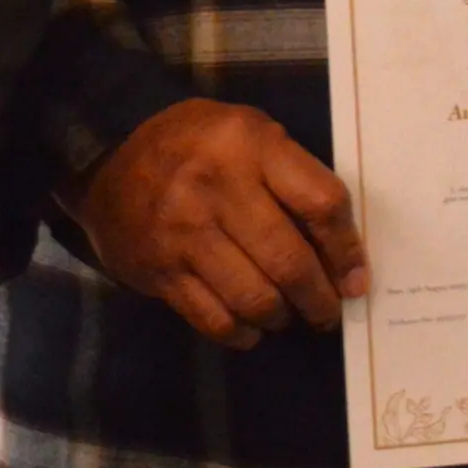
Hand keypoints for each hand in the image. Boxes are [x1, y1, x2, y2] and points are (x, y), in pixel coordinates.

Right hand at [72, 97, 367, 351]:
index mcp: (252, 146)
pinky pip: (213, 318)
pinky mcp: (159, 270)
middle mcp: (218, 189)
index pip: (321, 204)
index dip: (347, 249)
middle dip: (319, 298)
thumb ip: (295, 178)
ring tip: (288, 315)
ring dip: (282, 317)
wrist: (111, 153)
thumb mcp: (252, 134)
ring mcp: (184, 233)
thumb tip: (340, 249)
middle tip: (329, 311)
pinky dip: (241, 332)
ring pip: (254, 298)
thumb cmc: (200, 144)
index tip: (357, 278)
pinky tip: (251, 327)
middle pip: (289, 261)